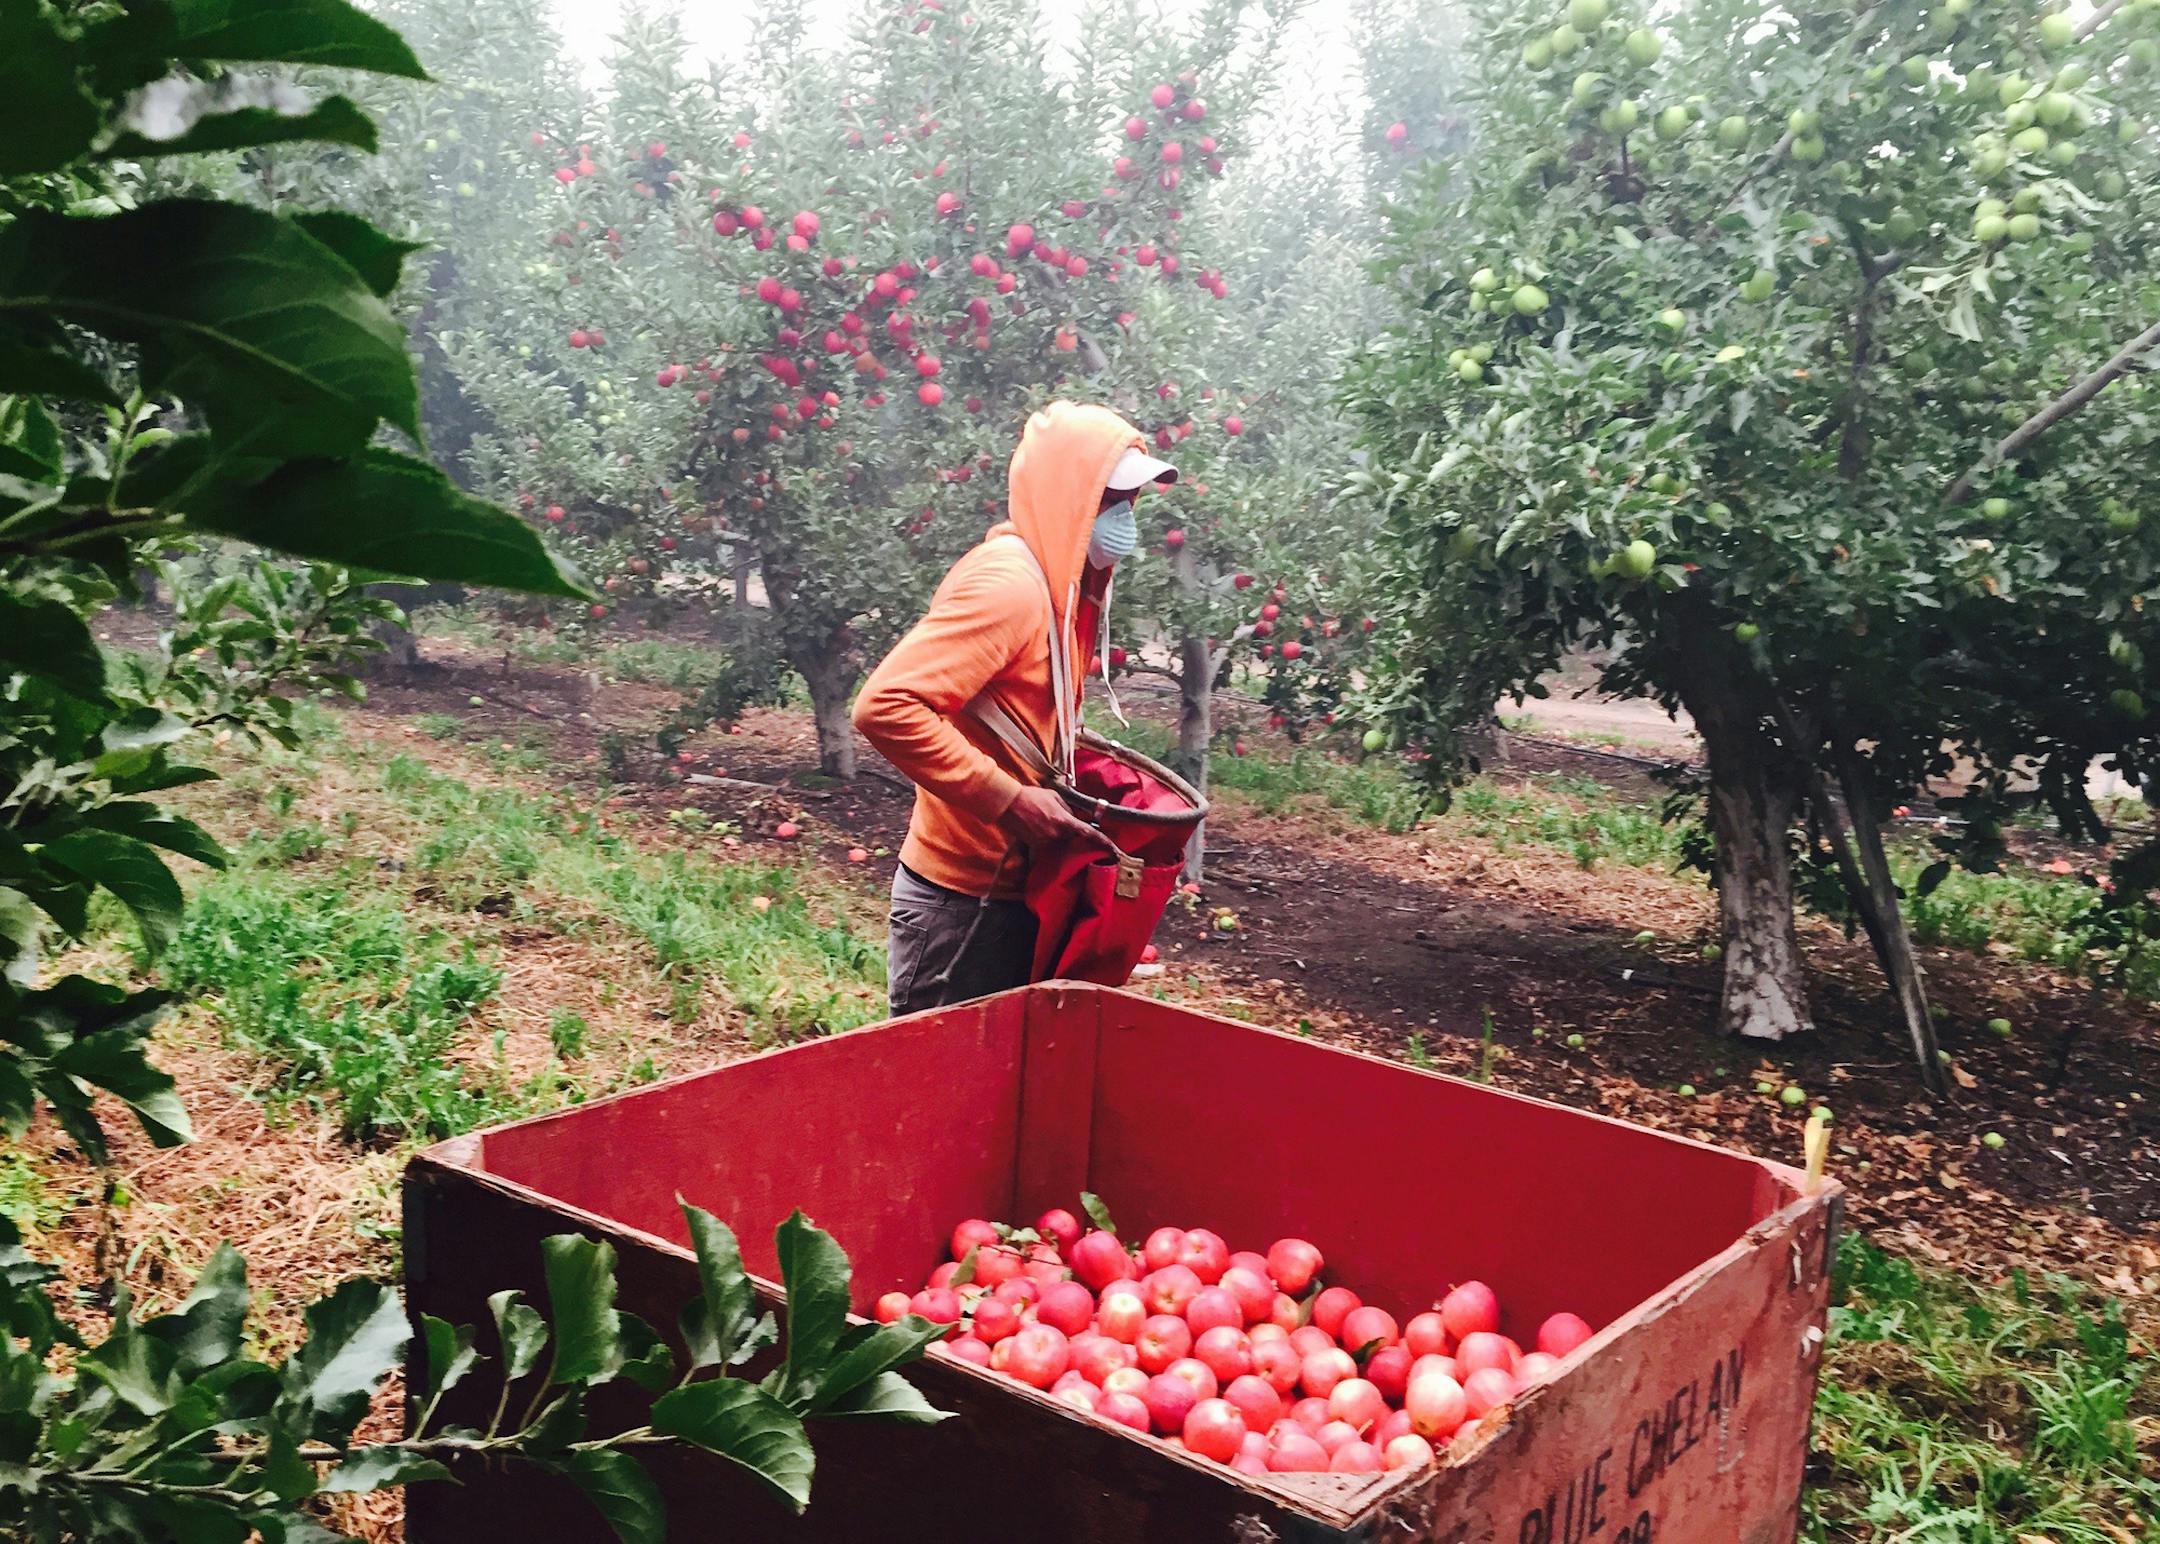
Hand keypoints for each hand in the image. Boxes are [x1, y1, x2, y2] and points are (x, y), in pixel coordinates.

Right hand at [999, 785, 1118, 855]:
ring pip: (1060, 842)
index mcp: (1065, 822)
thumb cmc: (1032, 797)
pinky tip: (1038, 826)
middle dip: (1074, 836)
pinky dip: (1047, 836)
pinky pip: (1047, 843)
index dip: (1105, 844)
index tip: (1115, 853)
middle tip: (1066, 826)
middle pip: (1074, 840)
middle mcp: (1057, 836)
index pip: (1090, 835)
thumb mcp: (1055, 797)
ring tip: (1045, 820)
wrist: (1008, 804)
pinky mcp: (1035, 846)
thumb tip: (1074, 817)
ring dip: (1059, 835)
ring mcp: (1045, 842)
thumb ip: (1068, 809)